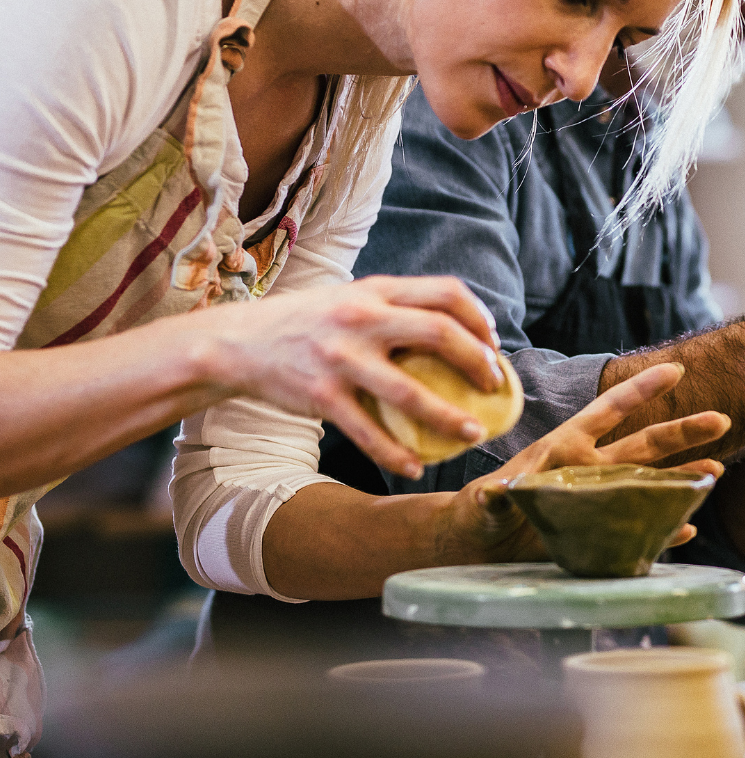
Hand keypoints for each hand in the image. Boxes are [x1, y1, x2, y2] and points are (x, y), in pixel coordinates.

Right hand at [197, 275, 502, 478]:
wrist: (237, 342)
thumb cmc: (307, 323)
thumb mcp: (350, 299)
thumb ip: (394, 308)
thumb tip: (454, 332)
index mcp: (375, 290)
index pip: (446, 291)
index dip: (479, 317)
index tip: (492, 342)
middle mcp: (360, 318)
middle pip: (439, 333)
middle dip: (478, 362)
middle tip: (494, 385)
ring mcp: (340, 357)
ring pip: (410, 392)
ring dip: (449, 417)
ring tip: (474, 434)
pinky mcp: (320, 396)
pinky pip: (369, 432)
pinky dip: (396, 454)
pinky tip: (415, 467)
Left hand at [436, 363, 729, 564]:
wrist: (478, 545)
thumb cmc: (478, 512)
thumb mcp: (482, 502)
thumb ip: (494, 497)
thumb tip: (493, 494)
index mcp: (566, 448)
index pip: (608, 411)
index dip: (640, 390)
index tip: (675, 370)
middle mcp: (591, 470)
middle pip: (645, 445)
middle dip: (683, 431)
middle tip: (721, 419)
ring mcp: (600, 503)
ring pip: (651, 485)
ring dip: (683, 478)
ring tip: (716, 472)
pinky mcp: (601, 538)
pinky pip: (642, 532)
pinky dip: (664, 531)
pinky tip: (688, 528)